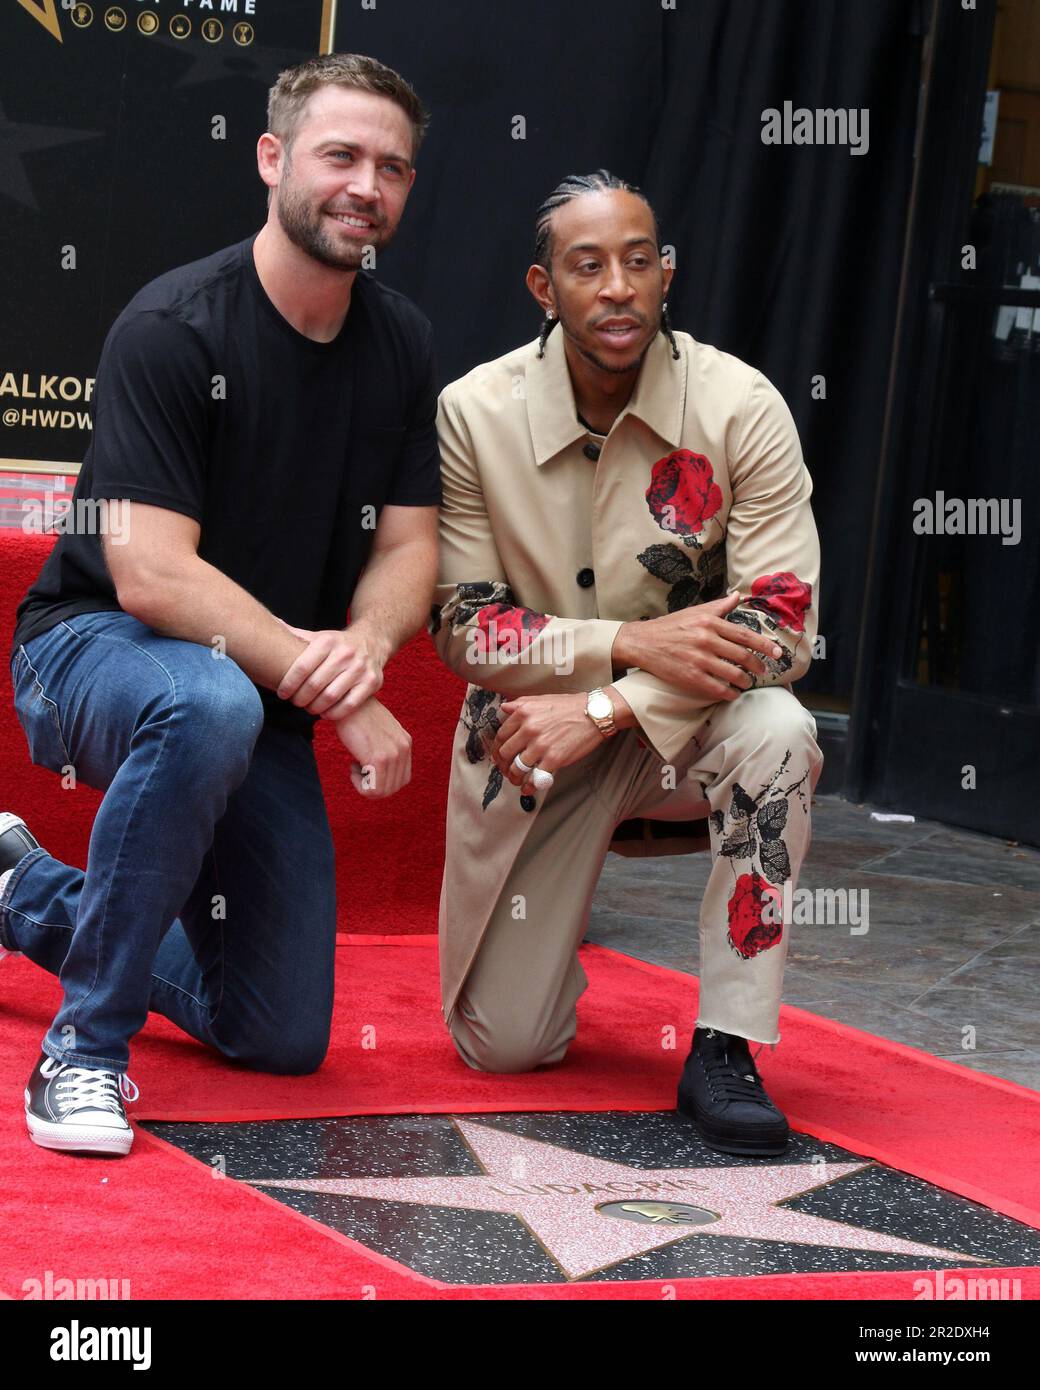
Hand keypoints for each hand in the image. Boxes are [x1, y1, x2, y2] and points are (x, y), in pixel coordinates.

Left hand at [275, 617, 385, 719]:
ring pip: (331, 696)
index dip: (288, 684)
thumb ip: (295, 635)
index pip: (301, 667)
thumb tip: (270, 622)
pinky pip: (349, 705)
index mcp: (328, 641)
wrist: (372, 642)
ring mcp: (360, 668)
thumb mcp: (318, 637)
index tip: (282, 693)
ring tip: (308, 708)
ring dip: (315, 707)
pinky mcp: (372, 682)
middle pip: (315, 684)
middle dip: (300, 698)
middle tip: (295, 702)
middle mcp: (345, 653)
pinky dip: (333, 713)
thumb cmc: (337, 644)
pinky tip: (325, 712)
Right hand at [333, 698, 411, 797]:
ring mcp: (393, 754)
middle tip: (359, 768)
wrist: (346, 700)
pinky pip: (372, 790)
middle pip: (393, 788)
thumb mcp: (380, 731)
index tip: (367, 767)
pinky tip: (352, 766)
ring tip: (355, 766)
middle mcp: (403, 749)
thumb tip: (381, 771)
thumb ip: (386, 747)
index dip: (383, 780)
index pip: (402, 779)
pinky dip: (360, 785)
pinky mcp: (378, 758)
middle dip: (374, 785)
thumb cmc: (357, 715)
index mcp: (405, 743)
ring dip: (365, 785)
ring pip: (382, 792)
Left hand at [492, 692, 602, 794]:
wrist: (594, 713)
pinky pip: (535, 777)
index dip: (497, 749)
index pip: (501, 736)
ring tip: (517, 781)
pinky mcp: (554, 759)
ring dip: (514, 778)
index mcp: (523, 713)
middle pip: (505, 753)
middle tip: (506, 771)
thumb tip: (504, 707)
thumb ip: (520, 703)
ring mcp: (541, 745)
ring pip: (517, 768)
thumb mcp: (541, 699)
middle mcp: (529, 729)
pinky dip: (530, 786)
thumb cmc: (569, 706)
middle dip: (503, 765)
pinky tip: (528, 788)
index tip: (499, 756)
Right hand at [617, 593, 785, 700]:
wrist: (642, 642)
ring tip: (747, 684)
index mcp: (709, 622)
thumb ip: (719, 606)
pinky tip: (732, 694)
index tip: (777, 652)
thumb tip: (737, 596)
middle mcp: (706, 639)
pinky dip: (729, 693)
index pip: (744, 635)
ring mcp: (698, 659)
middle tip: (763, 671)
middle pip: (742, 655)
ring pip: (732, 673)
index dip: (764, 644)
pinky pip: (716, 688)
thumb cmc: (670, 626)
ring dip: (745, 681)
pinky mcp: (689, 676)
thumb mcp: (694, 612)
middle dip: (757, 666)